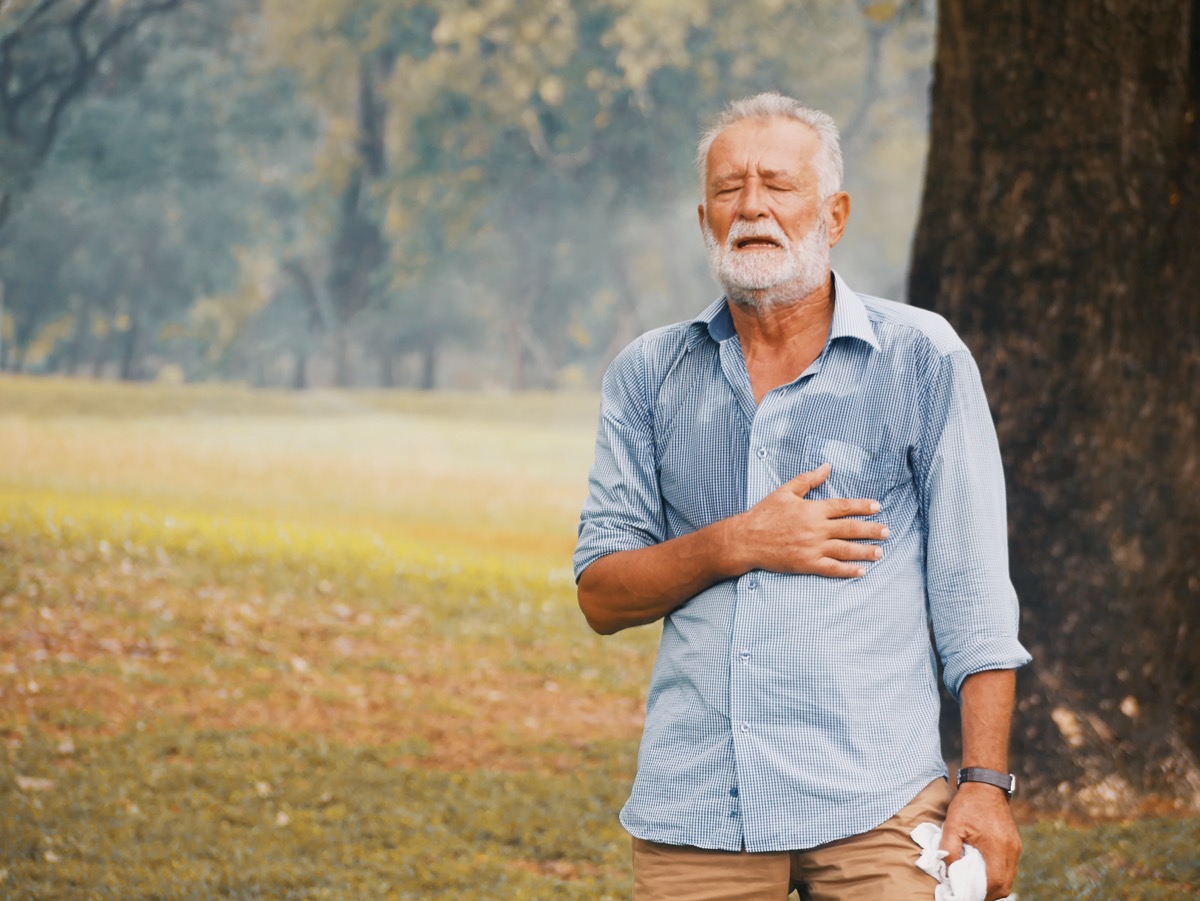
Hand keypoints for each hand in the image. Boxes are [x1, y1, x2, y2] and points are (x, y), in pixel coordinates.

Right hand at [732, 463, 887, 577]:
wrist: (746, 539)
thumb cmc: (764, 514)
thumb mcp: (785, 491)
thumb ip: (808, 479)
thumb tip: (827, 467)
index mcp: (812, 509)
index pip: (843, 506)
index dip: (862, 506)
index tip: (877, 507)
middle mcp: (816, 528)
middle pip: (850, 529)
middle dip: (871, 530)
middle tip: (887, 531)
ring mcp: (813, 547)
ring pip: (845, 549)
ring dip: (865, 551)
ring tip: (880, 552)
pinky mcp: (807, 564)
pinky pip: (832, 568)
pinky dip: (848, 571)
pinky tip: (861, 572)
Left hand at [938, 784, 1020, 900]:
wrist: (985, 784)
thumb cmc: (968, 804)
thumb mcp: (952, 825)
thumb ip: (949, 850)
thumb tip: (950, 871)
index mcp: (998, 847)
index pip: (996, 883)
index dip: (983, 894)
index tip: (967, 894)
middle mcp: (1011, 850)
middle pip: (1005, 885)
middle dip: (988, 893)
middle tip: (970, 892)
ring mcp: (1016, 847)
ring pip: (1009, 877)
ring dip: (994, 884)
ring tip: (975, 883)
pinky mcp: (1015, 843)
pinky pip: (1009, 867)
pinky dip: (998, 873)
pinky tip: (983, 871)